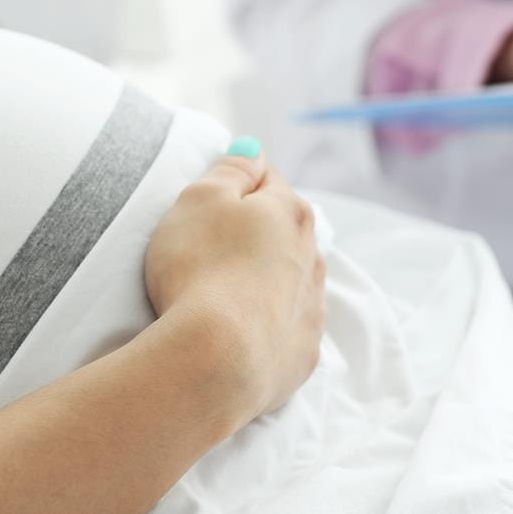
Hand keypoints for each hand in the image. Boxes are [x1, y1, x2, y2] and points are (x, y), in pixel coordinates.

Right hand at [146, 141, 326, 420]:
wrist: (215, 360)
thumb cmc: (200, 270)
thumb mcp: (199, 199)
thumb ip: (228, 169)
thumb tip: (252, 153)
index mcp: (291, 212)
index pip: (266, 179)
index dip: (235, 186)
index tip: (208, 204)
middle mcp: (314, 257)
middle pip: (284, 232)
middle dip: (254, 235)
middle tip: (209, 252)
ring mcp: (312, 309)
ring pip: (290, 280)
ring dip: (264, 280)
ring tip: (223, 295)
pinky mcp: (303, 355)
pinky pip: (286, 329)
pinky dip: (267, 326)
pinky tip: (239, 334)